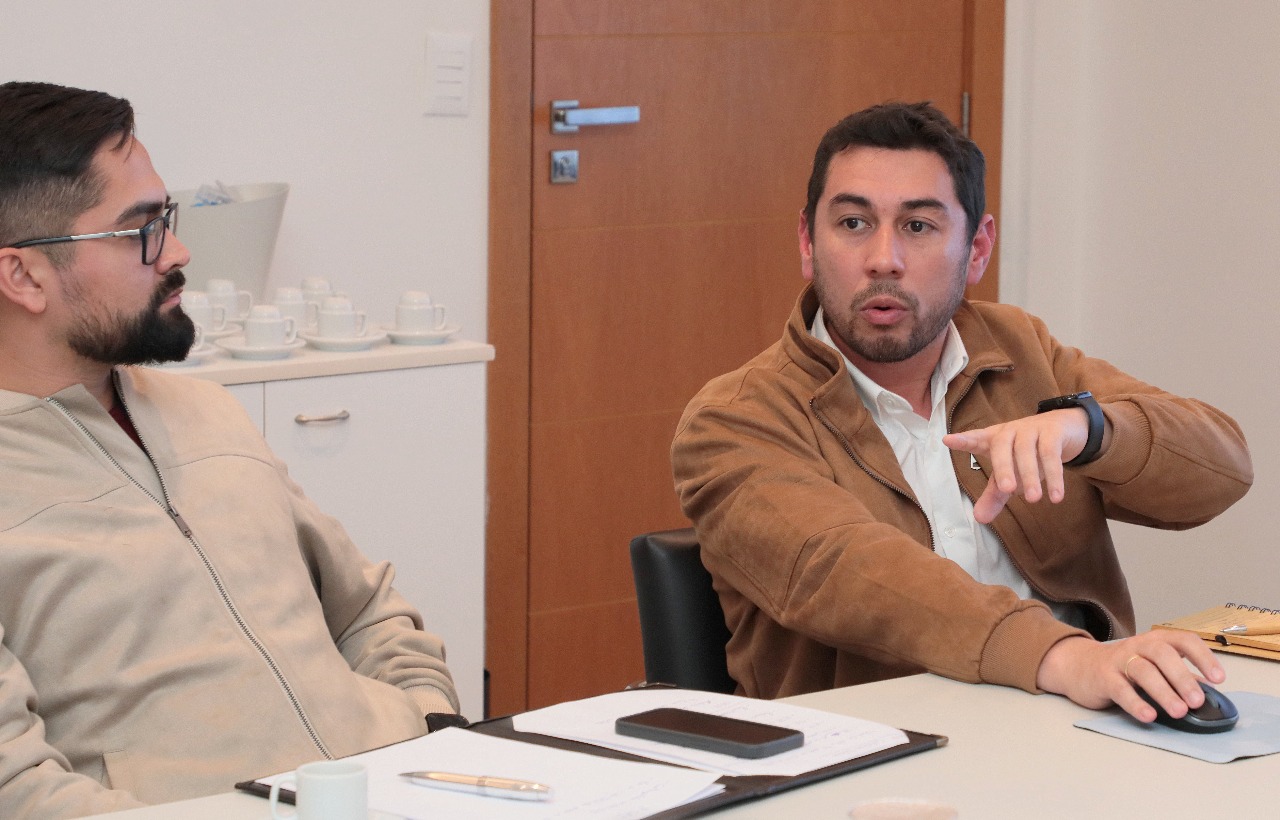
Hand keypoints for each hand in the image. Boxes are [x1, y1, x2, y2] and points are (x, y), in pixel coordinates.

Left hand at [942, 408, 1094, 522]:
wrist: (1062, 428)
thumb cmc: (1027, 453)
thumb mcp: (1009, 474)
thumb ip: (994, 495)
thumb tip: (979, 519)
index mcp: (993, 440)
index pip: (975, 439)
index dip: (963, 440)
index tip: (947, 440)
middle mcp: (1009, 432)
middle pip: (1001, 447)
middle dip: (1003, 468)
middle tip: (1006, 490)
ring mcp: (1030, 430)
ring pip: (1027, 451)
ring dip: (1031, 475)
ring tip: (1033, 499)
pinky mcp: (1052, 433)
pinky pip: (1051, 454)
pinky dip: (1054, 476)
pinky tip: (1056, 496)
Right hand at [1035, 632, 1225, 720]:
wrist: (1078, 667)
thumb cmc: (1124, 668)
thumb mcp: (1153, 666)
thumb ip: (1179, 677)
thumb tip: (1209, 694)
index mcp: (1156, 641)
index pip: (1184, 640)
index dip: (1203, 657)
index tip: (1218, 678)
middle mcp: (1138, 646)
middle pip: (1162, 654)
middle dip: (1182, 677)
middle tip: (1196, 701)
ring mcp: (1119, 660)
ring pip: (1143, 670)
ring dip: (1163, 691)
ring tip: (1179, 712)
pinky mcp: (1103, 677)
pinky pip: (1120, 689)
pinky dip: (1136, 702)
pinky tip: (1149, 715)